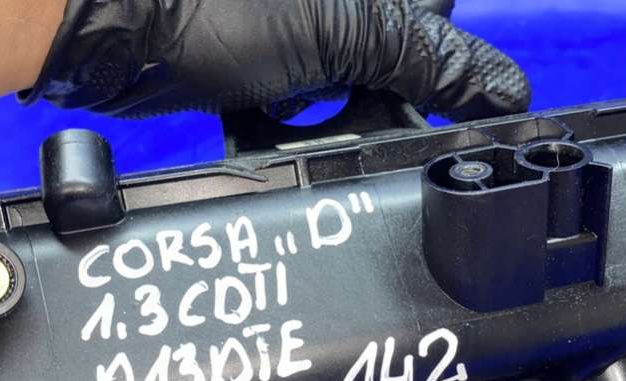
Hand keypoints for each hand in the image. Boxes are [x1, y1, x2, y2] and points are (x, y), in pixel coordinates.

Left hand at [22, 0, 529, 121]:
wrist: (120, 26)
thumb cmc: (218, 8)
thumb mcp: (346, 34)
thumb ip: (431, 62)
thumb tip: (505, 94)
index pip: (445, 25)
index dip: (452, 71)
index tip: (457, 115)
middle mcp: (345, 3)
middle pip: (401, 58)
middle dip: (384, 96)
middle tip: (362, 112)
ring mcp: (304, 30)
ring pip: (352, 88)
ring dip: (338, 116)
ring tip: (299, 109)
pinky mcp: (267, 63)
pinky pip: (306, 101)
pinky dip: (295, 123)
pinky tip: (270, 118)